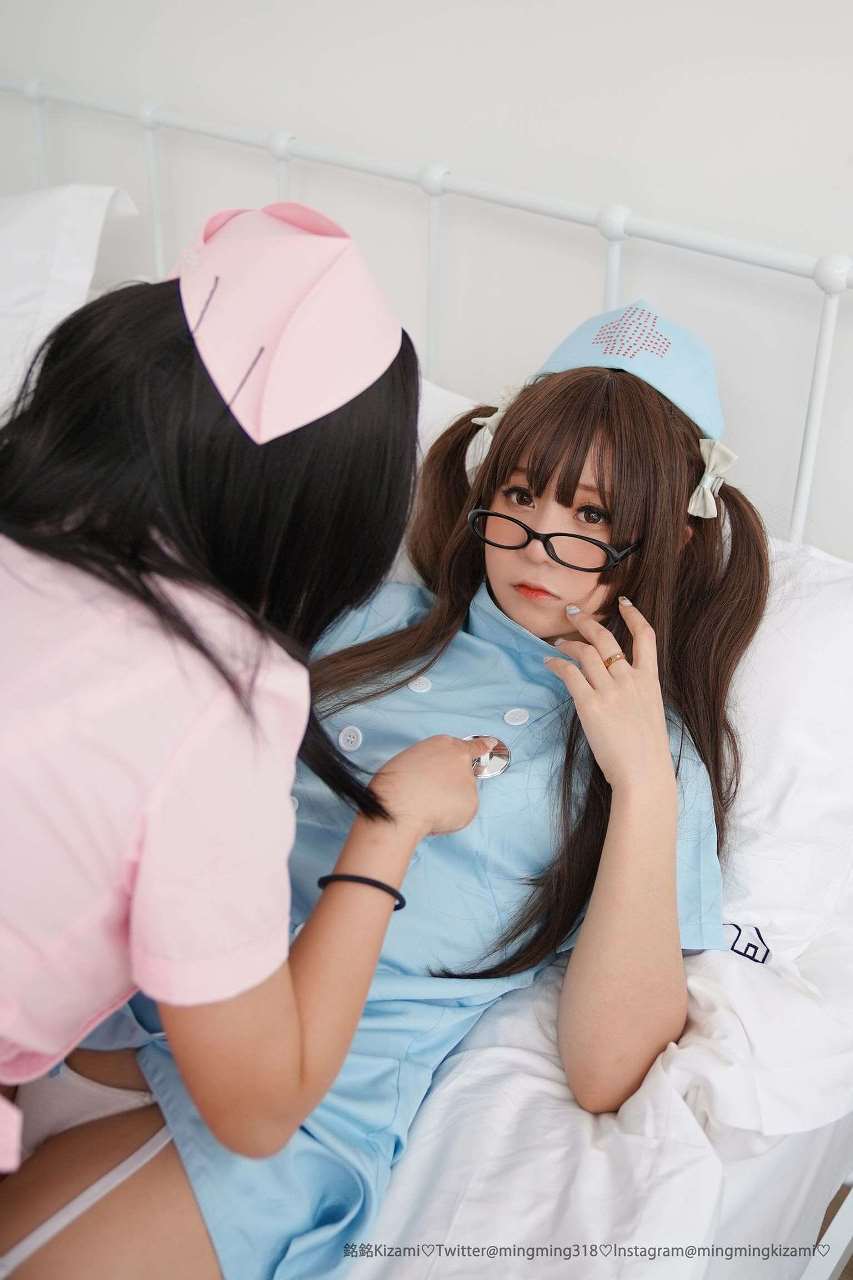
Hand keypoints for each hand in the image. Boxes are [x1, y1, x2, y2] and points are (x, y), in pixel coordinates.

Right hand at [369, 734, 498, 838]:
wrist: (400, 803)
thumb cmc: (395, 783)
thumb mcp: (411, 760)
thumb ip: (432, 764)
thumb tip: (438, 781)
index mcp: (444, 744)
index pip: (470, 745)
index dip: (482, 745)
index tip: (491, 743)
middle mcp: (461, 759)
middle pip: (464, 774)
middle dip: (451, 785)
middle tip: (429, 794)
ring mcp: (469, 781)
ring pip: (462, 795)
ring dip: (449, 802)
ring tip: (426, 804)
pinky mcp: (472, 803)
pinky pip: (462, 813)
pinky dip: (451, 817)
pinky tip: (435, 815)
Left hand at [543, 599, 674, 790]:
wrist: (643, 773)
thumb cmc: (647, 751)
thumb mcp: (650, 713)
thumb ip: (636, 693)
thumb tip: (616, 686)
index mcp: (649, 681)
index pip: (646, 637)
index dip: (634, 615)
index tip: (623, 603)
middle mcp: (630, 679)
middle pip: (606, 638)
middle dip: (587, 621)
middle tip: (573, 613)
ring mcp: (610, 691)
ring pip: (585, 652)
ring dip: (568, 643)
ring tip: (557, 643)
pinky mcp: (590, 705)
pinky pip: (569, 674)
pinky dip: (557, 664)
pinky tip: (549, 663)